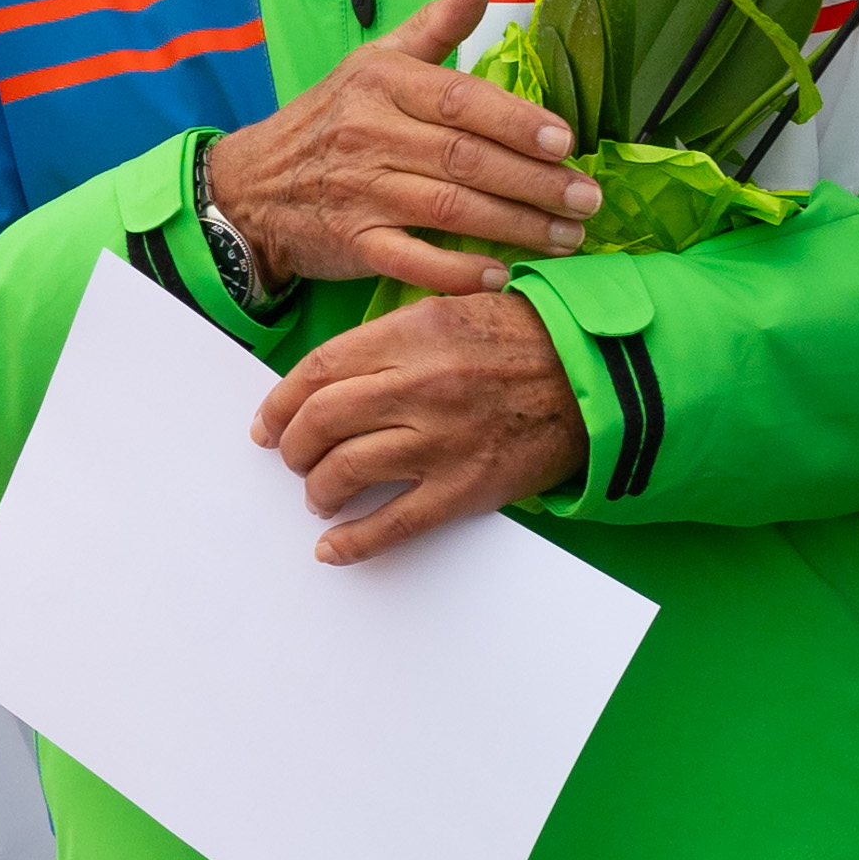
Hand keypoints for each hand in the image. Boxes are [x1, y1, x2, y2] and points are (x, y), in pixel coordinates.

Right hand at [203, 0, 602, 297]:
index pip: (461, 100)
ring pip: (450, 210)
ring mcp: (361, 193)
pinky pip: (412, 261)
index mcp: (384, 84)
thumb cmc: (329, 119)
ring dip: (515, 227)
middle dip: (535, 183)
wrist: (250, 186)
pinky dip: (458, 271)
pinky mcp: (353, 243)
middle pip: (467, 159)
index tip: (565, 142)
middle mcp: (371, 135)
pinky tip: (501, 276)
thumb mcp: (377, 61)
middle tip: (587, 200)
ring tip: (567, 238)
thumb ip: (438, 23)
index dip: (516, 122)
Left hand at [254, 290, 587, 558]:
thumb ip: (388, 339)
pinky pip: (392, 524)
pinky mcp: (464, 488)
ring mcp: (440, 441)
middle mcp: (418, 386)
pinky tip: (332, 548)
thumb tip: (327, 378)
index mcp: (410, 336)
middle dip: (293, 447)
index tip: (266, 424)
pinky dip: (352, 542)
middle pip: (322, 422)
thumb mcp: (449, 311)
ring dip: (318, 490)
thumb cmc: (521, 340)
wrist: (593, 378)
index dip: (279, 402)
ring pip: (346, 471)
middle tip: (291, 459)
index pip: (318, 371)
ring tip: (318, 496)